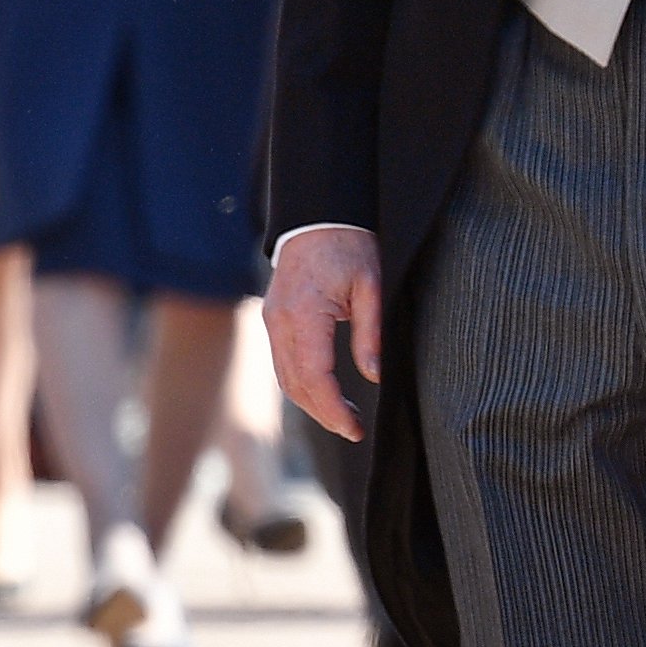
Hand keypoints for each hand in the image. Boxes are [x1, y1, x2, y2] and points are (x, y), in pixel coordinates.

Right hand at [264, 224, 385, 441]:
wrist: (317, 217)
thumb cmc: (349, 247)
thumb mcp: (371, 288)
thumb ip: (371, 334)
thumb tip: (373, 375)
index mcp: (305, 314)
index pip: (315, 376)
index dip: (333, 408)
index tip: (354, 427)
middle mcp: (280, 322)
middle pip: (295, 384)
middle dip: (323, 413)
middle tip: (353, 429)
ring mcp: (272, 321)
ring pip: (285, 377)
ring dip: (311, 402)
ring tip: (343, 415)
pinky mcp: (273, 319)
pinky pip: (282, 362)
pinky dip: (301, 384)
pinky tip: (324, 392)